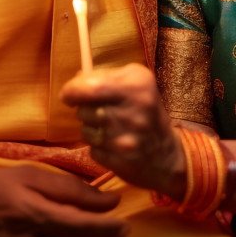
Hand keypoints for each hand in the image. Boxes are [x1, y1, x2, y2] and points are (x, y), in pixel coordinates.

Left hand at [60, 64, 184, 197]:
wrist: (166, 154)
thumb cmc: (145, 111)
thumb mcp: (136, 82)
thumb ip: (106, 76)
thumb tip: (76, 80)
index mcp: (138, 86)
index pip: (90, 86)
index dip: (72, 90)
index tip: (69, 94)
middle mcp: (133, 112)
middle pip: (83, 109)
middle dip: (84, 110)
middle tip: (97, 111)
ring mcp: (125, 139)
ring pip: (85, 131)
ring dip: (91, 130)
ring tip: (110, 129)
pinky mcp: (118, 160)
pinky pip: (92, 150)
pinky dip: (98, 147)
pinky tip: (114, 145)